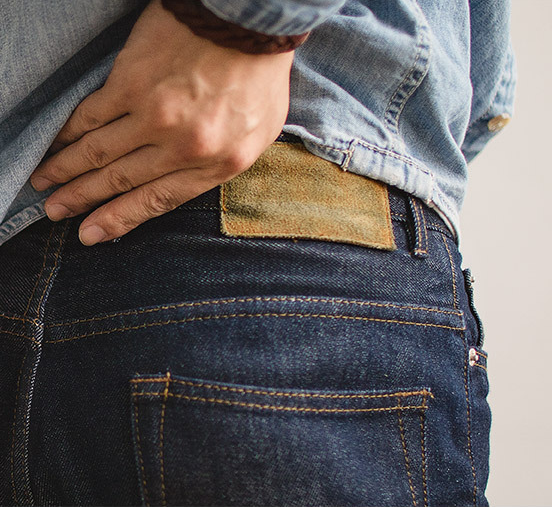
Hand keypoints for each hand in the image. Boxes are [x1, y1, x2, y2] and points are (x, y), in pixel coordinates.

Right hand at [31, 0, 292, 244]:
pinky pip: (92, 114)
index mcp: (217, 164)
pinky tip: (56, 143)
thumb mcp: (260, 134)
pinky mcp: (132, 82)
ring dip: (67, 169)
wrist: (249, 19)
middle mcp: (181, 147)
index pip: (158, 201)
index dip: (119, 219)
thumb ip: (223, 162)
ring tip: (45, 182)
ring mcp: (154, 115)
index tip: (91, 233)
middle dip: (83, 199)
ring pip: (100, 152)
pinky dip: (70, 131)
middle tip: (55, 212)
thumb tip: (189, 179)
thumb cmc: (260, 76)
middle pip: (121, 180)